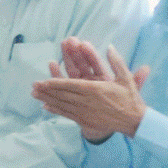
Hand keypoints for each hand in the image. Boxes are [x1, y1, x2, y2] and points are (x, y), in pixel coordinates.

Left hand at [31, 39, 148, 143]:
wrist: (134, 121)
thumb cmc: (130, 98)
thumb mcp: (125, 78)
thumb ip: (117, 62)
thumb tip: (110, 47)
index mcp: (95, 89)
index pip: (71, 85)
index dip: (55, 83)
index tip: (43, 81)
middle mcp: (87, 101)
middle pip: (63, 94)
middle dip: (47, 90)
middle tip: (33, 86)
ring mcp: (85, 112)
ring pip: (62, 105)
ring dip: (47, 99)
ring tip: (34, 95)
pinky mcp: (85, 121)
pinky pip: (67, 115)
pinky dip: (55, 111)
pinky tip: (45, 107)